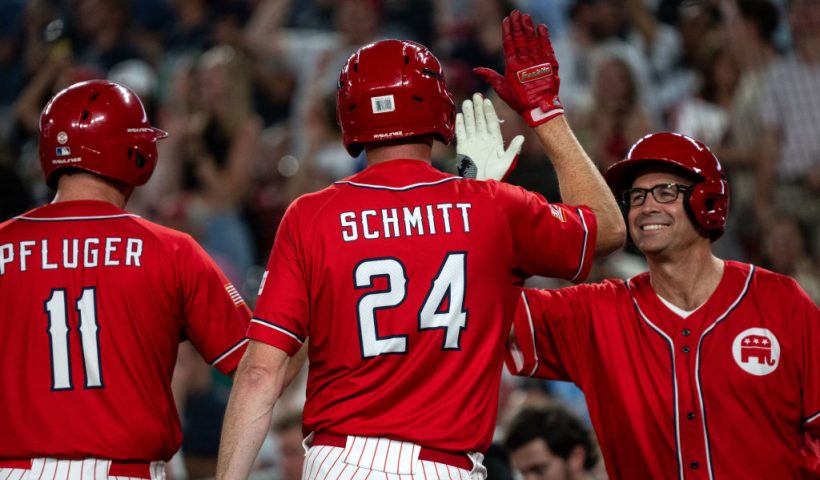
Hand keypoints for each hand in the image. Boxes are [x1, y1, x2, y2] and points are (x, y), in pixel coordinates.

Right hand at [456, 92, 523, 180]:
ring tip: (468, 102)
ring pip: (470, 124)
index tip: (487, 101)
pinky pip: (461, 134)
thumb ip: (512, 149)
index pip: (492, 122)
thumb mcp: (506, 162)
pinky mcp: (463, 147)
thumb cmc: (495, 175)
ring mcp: (472, 142)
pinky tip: (459, 116)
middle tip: (476, 96)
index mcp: (494, 140)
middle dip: (478, 108)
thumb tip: (521, 138)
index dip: (489, 112)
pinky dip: (460, 125)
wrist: (481, 184)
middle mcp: (483, 138)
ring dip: (469, 113)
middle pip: (480, 120)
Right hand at [474, 10, 562, 126]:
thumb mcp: (502, 89)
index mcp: (512, 66)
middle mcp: (525, 61)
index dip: (507, 31)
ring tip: (525, 16)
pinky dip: (543, 36)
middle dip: (517, 24)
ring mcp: (538, 61)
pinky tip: (541, 27)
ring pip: (532, 39)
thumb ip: (490, 76)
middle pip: (520, 38)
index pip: (508, 44)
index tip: (506, 20)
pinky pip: (546, 46)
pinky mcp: (549, 63)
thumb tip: (476, 70)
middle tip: (516, 12)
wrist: (540, 108)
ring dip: (528, 27)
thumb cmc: (519, 100)